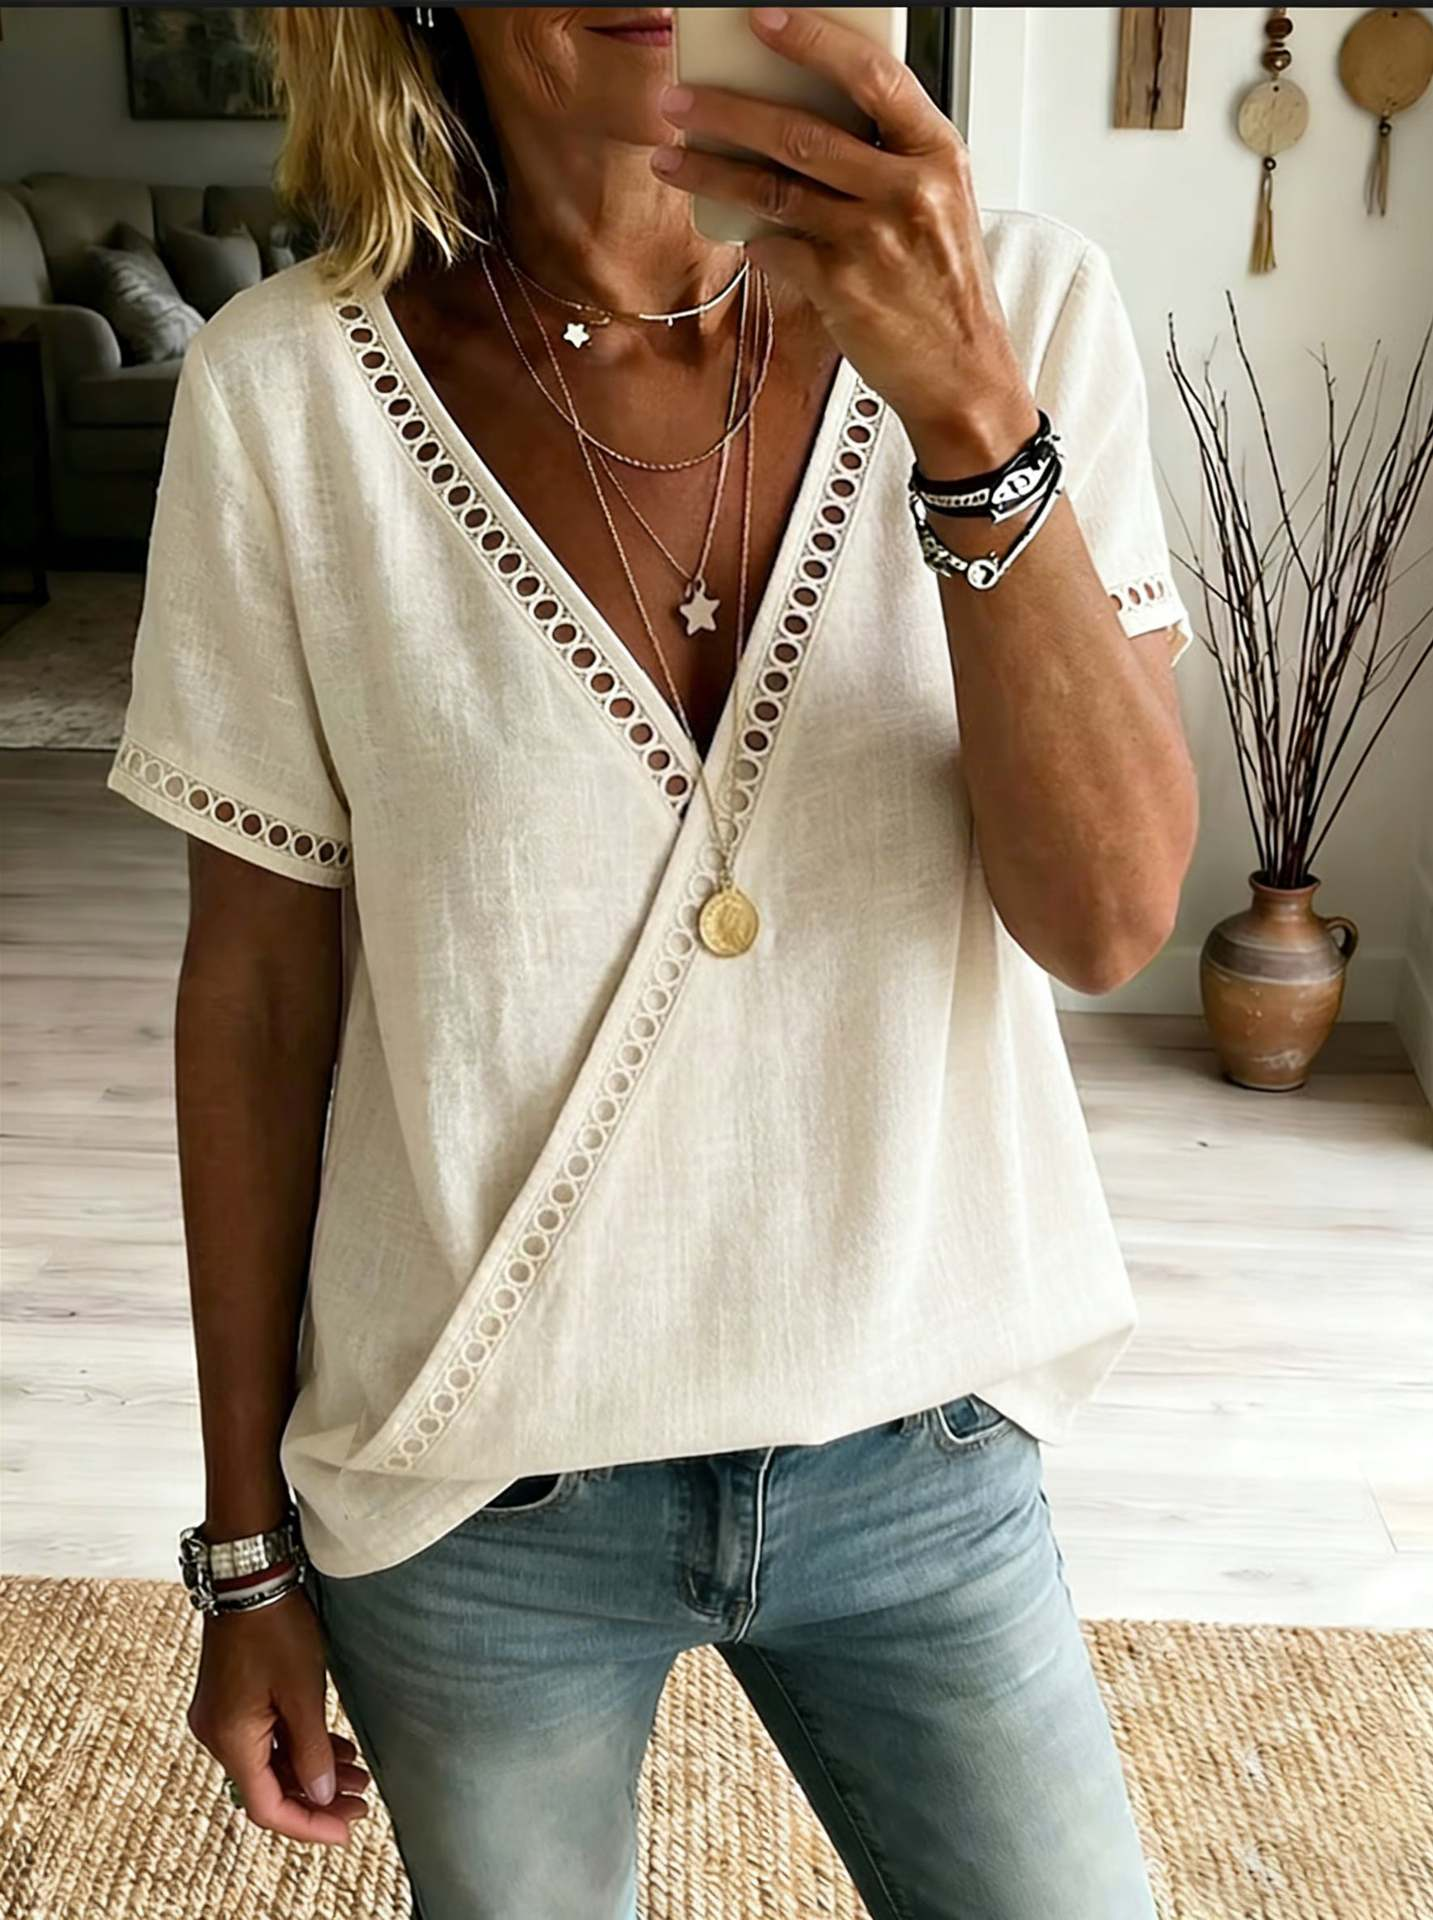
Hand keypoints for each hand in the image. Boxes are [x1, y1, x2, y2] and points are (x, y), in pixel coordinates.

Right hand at [187, 1588, 370, 1845]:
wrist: (248, 1576)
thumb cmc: (275, 1628)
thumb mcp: (303, 1692)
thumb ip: (312, 1751)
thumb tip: (323, 1795)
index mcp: (230, 1740)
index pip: (267, 1806)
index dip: (309, 1823)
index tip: (348, 1828)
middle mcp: (217, 1736)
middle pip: (268, 1786)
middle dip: (318, 1797)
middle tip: (362, 1801)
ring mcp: (221, 1716)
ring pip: (269, 1761)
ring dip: (311, 1771)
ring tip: (359, 1775)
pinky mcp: (231, 1698)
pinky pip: (265, 1737)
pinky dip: (298, 1746)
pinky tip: (335, 1748)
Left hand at [651, 6, 1039, 475]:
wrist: (964, 373)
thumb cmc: (945, 285)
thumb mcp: (939, 203)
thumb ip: (886, 158)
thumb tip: (800, 118)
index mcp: (937, 153)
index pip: (873, 76)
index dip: (814, 41)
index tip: (763, 18)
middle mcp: (908, 191)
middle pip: (803, 132)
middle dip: (728, 110)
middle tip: (679, 98)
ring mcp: (874, 241)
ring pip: (774, 190)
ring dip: (712, 171)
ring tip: (670, 157)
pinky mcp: (843, 288)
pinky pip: (776, 250)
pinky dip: (751, 238)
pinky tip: (735, 231)